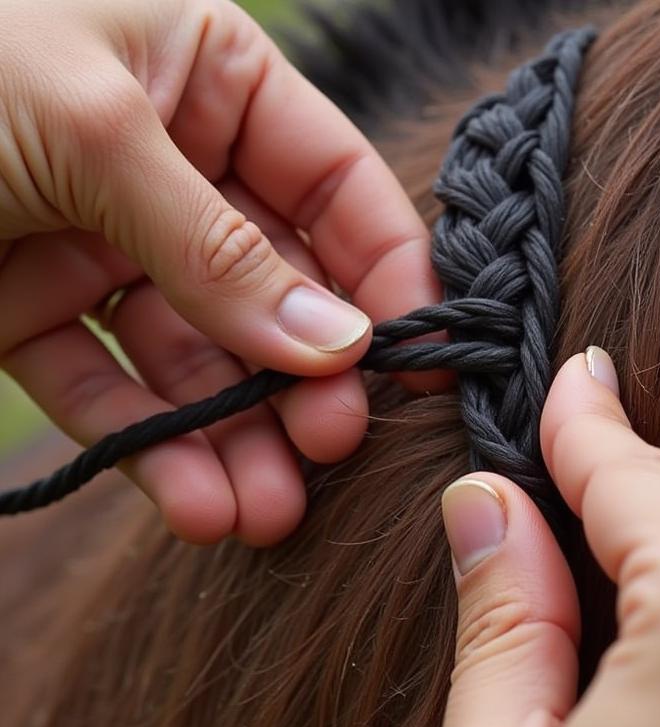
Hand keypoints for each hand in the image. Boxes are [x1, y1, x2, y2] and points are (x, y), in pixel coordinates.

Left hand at [0, 0, 439, 544]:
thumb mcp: (86, 128)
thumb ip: (219, 247)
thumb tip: (340, 345)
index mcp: (204, 76)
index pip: (337, 186)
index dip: (386, 276)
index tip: (417, 367)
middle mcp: (171, 166)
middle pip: (280, 291)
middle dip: (309, 379)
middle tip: (335, 450)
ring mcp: (108, 249)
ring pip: (203, 360)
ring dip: (242, 440)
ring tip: (273, 513)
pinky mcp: (40, 317)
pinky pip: (117, 394)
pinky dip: (158, 453)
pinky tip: (203, 507)